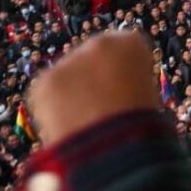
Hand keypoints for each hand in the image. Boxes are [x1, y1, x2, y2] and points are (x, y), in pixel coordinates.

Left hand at [27, 31, 158, 144]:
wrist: (114, 148)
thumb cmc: (141, 128)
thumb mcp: (147, 97)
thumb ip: (130, 85)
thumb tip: (118, 92)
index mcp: (131, 43)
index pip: (123, 50)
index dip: (122, 74)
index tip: (122, 92)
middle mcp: (98, 44)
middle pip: (92, 59)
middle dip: (92, 80)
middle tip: (97, 109)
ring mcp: (68, 61)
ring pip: (67, 77)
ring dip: (71, 94)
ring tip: (81, 124)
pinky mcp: (42, 82)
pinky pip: (46, 95)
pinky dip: (52, 110)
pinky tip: (65, 127)